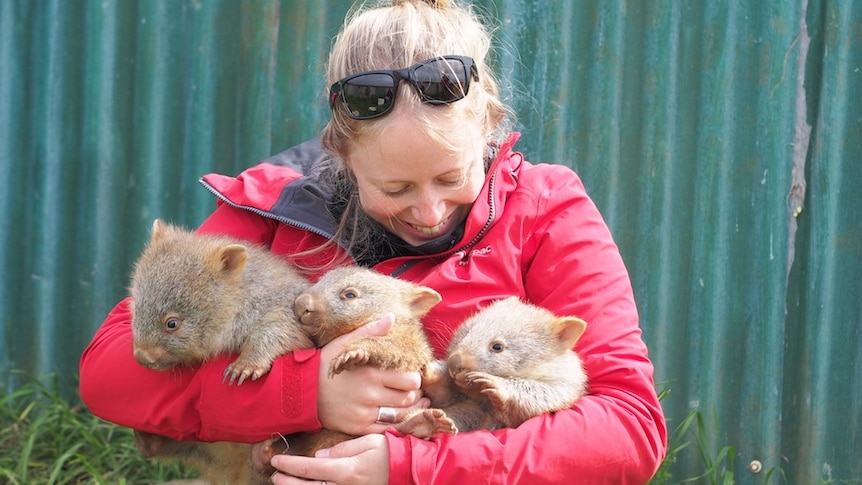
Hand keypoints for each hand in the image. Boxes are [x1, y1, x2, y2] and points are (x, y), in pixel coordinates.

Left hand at [269, 434, 388, 484]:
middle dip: (288, 482)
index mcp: (347, 470)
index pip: (310, 468)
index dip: (290, 465)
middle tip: (274, 475)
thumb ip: (342, 448)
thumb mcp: (368, 442)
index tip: (276, 460)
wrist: (410, 471)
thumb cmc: (391, 453)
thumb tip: (320, 455)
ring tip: (285, 484)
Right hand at [317, 313, 429, 434]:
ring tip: (409, 401)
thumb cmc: (327, 364)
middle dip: (413, 393)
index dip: (414, 378)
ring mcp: (364, 413)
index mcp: (372, 373)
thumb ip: (371, 330)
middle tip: (410, 390)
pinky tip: (396, 415)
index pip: (410, 380)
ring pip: (401, 415)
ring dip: (409, 408)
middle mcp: (370, 395)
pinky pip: (386, 429)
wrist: (302, 390)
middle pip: (409, 398)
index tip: (409, 376)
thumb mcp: (346, 343)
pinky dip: (395, 423)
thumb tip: (391, 317)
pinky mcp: (358, 427)